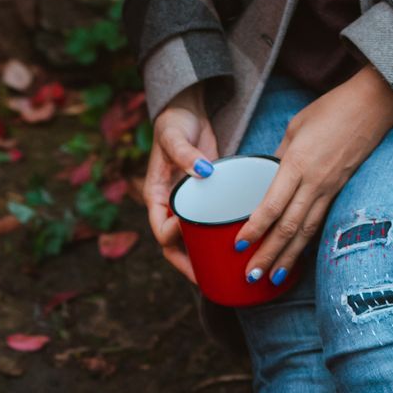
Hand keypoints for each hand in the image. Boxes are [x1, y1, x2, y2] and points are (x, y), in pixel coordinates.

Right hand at [145, 89, 218, 283]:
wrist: (187, 111)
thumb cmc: (175, 123)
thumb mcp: (175, 137)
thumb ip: (186, 154)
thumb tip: (202, 172)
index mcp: (156, 198)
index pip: (161, 231)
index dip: (174, 240)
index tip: (192, 235)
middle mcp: (170, 208)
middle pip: (175, 247)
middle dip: (190, 266)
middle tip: (209, 281)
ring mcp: (188, 207)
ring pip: (192, 243)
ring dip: (204, 259)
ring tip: (223, 275)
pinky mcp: (205, 201)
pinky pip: (208, 227)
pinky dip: (218, 240)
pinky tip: (236, 250)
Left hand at [237, 67, 392, 286]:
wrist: (375, 102)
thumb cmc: (332, 108)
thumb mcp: (295, 128)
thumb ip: (280, 156)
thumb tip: (267, 177)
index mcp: (297, 164)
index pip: (272, 206)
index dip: (255, 229)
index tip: (239, 246)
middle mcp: (314, 182)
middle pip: (288, 228)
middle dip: (268, 255)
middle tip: (251, 277)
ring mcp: (331, 189)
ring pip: (306, 231)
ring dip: (288, 258)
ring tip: (273, 279)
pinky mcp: (343, 191)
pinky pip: (321, 222)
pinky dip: (308, 243)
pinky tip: (298, 258)